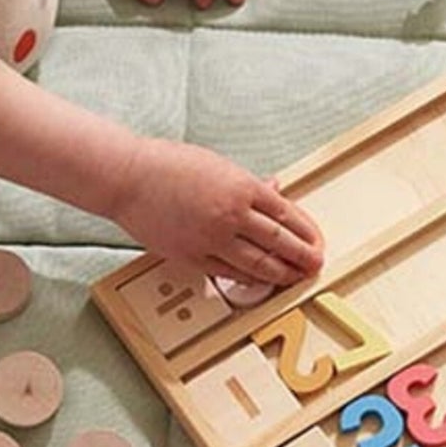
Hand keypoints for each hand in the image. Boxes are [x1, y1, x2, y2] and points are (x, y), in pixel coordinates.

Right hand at [107, 137, 324, 286]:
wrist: (129, 178)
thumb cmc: (168, 165)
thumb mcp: (216, 165)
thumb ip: (248, 183)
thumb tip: (274, 188)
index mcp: (241, 186)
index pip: (287, 214)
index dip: (307, 232)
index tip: (316, 240)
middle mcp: (231, 214)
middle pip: (279, 242)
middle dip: (303, 257)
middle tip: (314, 264)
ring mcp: (212, 238)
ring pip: (258, 264)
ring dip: (281, 273)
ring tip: (293, 278)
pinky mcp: (192, 257)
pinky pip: (228, 274)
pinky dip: (247, 279)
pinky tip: (258, 281)